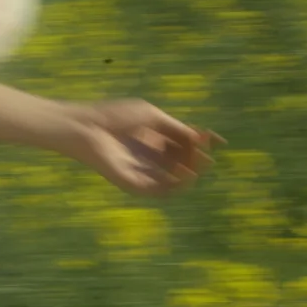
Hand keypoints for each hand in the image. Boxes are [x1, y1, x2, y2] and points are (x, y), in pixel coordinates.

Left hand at [64, 99, 224, 197]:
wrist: (87, 128)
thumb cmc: (115, 116)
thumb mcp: (152, 116)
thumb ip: (176, 128)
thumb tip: (201, 138)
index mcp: (152, 137)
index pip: (183, 143)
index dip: (202, 142)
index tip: (219, 141)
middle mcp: (147, 156)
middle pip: (179, 161)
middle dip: (196, 160)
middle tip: (209, 159)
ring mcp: (140, 171)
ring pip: (170, 178)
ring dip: (187, 175)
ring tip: (198, 169)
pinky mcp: (131, 183)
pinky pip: (156, 190)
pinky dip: (173, 186)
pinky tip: (185, 178)